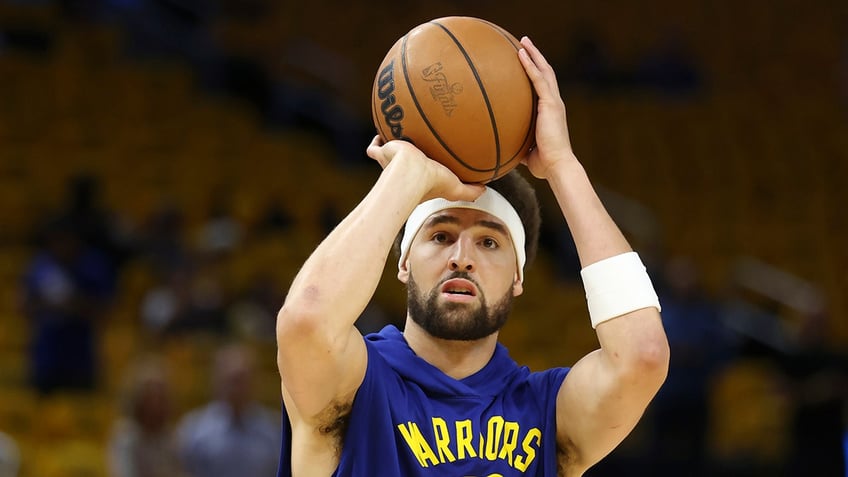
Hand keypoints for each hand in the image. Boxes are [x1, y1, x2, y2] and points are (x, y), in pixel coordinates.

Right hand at [366, 136, 484, 201]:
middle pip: (402, 165)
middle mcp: (403, 171)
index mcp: (419, 178)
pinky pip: (375, 145)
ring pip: (389, 153)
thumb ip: (470, 191)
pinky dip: (378, 138)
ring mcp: (391, 162)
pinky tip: (384, 124)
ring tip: (397, 132)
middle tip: (413, 147)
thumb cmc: (431, 184)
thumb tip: (485, 189)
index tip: (429, 165)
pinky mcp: (382, 152)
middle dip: (406, 157)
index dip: (423, 172)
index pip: (420, 175)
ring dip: (392, 145)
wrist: (411, 174)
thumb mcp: (455, 189)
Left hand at [517, 37, 576, 179]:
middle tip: (525, 43)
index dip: (536, 72)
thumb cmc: (544, 163)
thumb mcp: (527, 149)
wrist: (557, 166)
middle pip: (546, 72)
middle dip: (536, 56)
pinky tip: (521, 54)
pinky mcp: (550, 104)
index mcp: (550, 112)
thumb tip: (502, 146)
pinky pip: (539, 79)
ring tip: (524, 41)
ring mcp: (553, 102)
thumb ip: (517, 143)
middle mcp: (554, 103)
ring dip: (534, 54)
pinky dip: (530, 65)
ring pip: (544, 71)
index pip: (544, 87)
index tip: (526, 61)